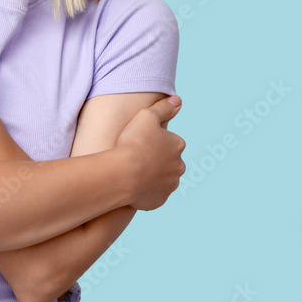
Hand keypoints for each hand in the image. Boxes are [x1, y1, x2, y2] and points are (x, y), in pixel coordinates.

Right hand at [114, 96, 185, 210]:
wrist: (123, 174)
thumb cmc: (133, 142)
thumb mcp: (147, 116)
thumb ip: (164, 107)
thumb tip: (177, 100)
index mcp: (178, 146)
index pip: (170, 141)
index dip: (154, 140)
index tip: (140, 141)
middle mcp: (179, 166)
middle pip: (168, 161)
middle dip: (156, 159)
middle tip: (136, 156)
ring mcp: (170, 185)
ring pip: (162, 178)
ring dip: (152, 175)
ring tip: (133, 171)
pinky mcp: (159, 200)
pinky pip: (154, 194)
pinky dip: (146, 190)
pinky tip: (133, 185)